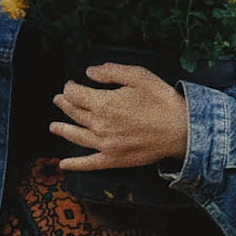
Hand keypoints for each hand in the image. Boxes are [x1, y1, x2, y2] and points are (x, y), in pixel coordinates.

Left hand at [51, 63, 188, 171]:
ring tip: (53, 126)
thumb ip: (111, 71)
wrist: (181, 130)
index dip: (70, 87)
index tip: (71, 84)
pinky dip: (75, 165)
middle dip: (64, 104)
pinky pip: (89, 163)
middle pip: (75, 113)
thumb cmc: (161, 100)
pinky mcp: (114, 159)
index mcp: (104, 103)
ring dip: (62, 129)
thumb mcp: (138, 76)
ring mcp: (105, 144)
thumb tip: (88, 72)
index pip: (76, 94)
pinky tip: (63, 165)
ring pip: (77, 135)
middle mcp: (100, 125)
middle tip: (58, 100)